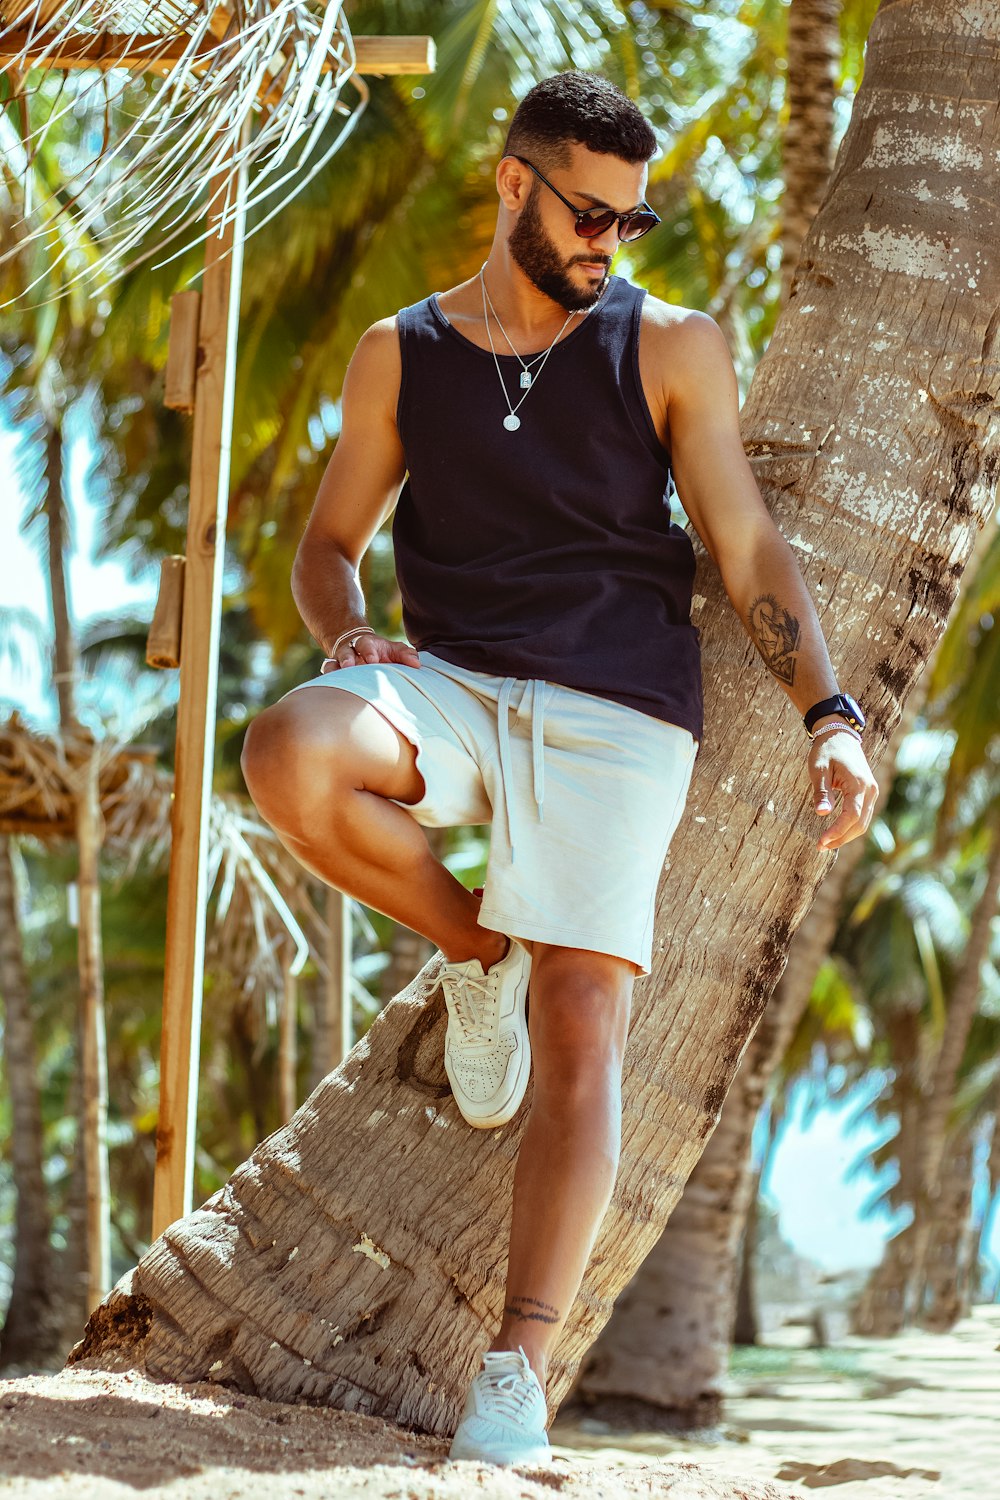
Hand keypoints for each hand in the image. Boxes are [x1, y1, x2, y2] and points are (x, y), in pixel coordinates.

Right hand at [320, 632, 420, 672]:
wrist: (358, 648)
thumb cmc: (380, 652)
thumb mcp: (394, 650)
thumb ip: (406, 655)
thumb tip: (417, 664)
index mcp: (366, 644)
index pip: (366, 645)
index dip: (368, 652)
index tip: (373, 660)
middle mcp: (351, 652)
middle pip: (346, 653)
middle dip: (348, 659)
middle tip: (350, 667)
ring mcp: (339, 663)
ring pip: (333, 664)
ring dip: (334, 671)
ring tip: (336, 680)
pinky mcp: (333, 673)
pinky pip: (327, 675)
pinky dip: (327, 681)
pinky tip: (329, 690)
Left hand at [810, 730, 877, 849]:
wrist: (839, 735)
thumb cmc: (826, 750)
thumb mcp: (818, 769)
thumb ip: (821, 792)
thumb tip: (822, 814)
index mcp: (858, 783)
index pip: (851, 816)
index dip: (837, 831)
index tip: (821, 842)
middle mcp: (870, 790)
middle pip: (859, 824)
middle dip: (841, 838)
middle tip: (820, 846)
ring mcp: (872, 792)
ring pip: (863, 822)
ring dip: (846, 835)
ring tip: (826, 843)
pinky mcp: (868, 793)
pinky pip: (862, 816)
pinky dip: (850, 827)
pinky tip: (835, 832)